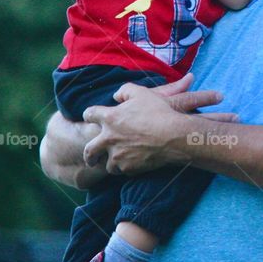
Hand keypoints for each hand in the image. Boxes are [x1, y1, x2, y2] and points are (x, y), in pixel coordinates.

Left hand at [82, 73, 227, 174]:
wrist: (173, 136)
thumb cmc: (158, 112)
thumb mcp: (142, 93)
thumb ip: (125, 91)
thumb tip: (116, 96)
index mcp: (110, 118)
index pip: (89, 115)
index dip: (89, 115)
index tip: (90, 118)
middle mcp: (109, 139)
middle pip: (89, 150)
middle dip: (89, 156)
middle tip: (92, 158)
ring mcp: (117, 155)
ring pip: (107, 165)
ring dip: (111, 163)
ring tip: (117, 163)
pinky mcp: (128, 168)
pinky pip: (124, 170)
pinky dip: (127, 168)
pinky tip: (134, 164)